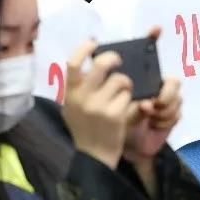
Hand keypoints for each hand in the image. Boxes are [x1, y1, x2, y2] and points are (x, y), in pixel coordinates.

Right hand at [63, 39, 133, 168]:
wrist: (93, 157)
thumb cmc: (84, 129)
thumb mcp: (72, 107)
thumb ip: (79, 88)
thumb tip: (89, 63)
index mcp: (70, 93)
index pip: (72, 63)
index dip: (84, 49)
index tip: (93, 42)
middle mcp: (82, 97)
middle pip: (101, 64)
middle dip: (114, 58)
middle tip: (119, 61)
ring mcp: (99, 105)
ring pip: (121, 80)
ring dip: (126, 84)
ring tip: (122, 94)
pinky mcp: (115, 114)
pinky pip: (128, 96)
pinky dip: (129, 100)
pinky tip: (124, 109)